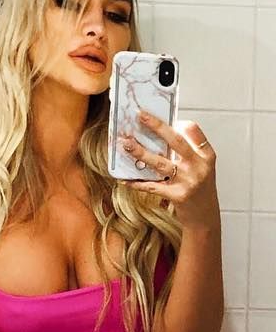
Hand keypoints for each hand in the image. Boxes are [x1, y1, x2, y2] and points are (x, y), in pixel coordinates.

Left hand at [118, 113, 218, 229]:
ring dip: (140, 152)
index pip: (193, 131)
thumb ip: (186, 152)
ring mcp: (189, 181)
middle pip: (176, 141)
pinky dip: (136, 183)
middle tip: (140, 116)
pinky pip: (152, 186)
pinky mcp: (178, 196)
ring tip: (126, 144)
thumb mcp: (200, 167)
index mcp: (206, 155)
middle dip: (157, 126)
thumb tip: (162, 133)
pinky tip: (124, 179)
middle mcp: (199, 166)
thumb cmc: (198, 188)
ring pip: (160, 163)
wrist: (204, 216)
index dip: (176, 122)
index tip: (160, 116)